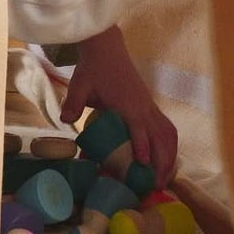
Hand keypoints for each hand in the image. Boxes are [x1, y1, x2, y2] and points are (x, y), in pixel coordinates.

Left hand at [58, 26, 178, 182]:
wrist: (108, 48)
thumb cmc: (94, 69)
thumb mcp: (79, 86)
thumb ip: (73, 103)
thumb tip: (64, 120)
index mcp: (128, 105)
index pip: (139, 128)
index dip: (143, 147)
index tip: (143, 165)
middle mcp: (144, 108)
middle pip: (161, 137)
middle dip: (162, 162)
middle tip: (157, 185)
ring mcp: (150, 106)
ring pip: (168, 134)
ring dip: (170, 156)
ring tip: (164, 177)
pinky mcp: (151, 106)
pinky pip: (166, 127)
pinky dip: (169, 144)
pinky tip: (166, 157)